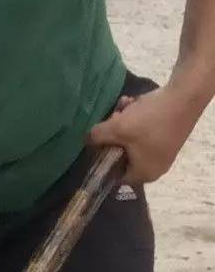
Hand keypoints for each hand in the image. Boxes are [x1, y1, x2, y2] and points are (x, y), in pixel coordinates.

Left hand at [86, 83, 201, 186]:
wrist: (185, 97)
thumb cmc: (149, 120)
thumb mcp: (116, 128)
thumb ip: (97, 137)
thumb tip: (87, 140)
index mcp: (144, 174)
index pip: (115, 174)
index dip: (103, 157)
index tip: (99, 141)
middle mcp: (156, 167)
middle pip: (123, 154)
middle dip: (115, 134)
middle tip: (113, 118)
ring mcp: (163, 151)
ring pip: (133, 139)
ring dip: (124, 122)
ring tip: (124, 105)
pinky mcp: (168, 135)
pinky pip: (145, 131)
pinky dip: (137, 118)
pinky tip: (134, 102)